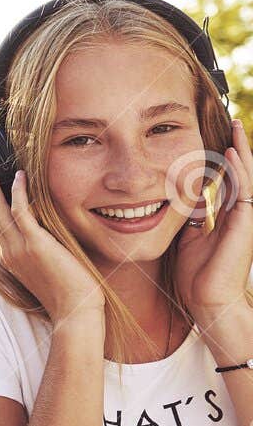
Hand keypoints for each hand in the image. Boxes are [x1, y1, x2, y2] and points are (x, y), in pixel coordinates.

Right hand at [0, 158, 103, 321]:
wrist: (74, 311)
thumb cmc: (68, 294)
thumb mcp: (47, 269)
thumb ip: (40, 251)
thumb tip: (46, 237)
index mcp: (10, 257)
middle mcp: (8, 251)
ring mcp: (19, 247)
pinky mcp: (35, 244)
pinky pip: (21, 213)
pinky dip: (17, 193)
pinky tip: (17, 175)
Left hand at [176, 120, 252, 333]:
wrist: (208, 302)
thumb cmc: (197, 277)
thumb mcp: (187, 241)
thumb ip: (189, 220)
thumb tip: (179, 202)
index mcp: (227, 217)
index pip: (229, 181)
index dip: (224, 161)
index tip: (217, 140)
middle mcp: (240, 215)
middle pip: (243, 174)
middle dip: (238, 148)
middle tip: (234, 123)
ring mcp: (246, 219)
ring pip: (248, 178)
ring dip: (242, 153)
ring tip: (236, 129)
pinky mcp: (246, 225)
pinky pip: (245, 192)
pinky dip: (239, 172)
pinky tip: (233, 155)